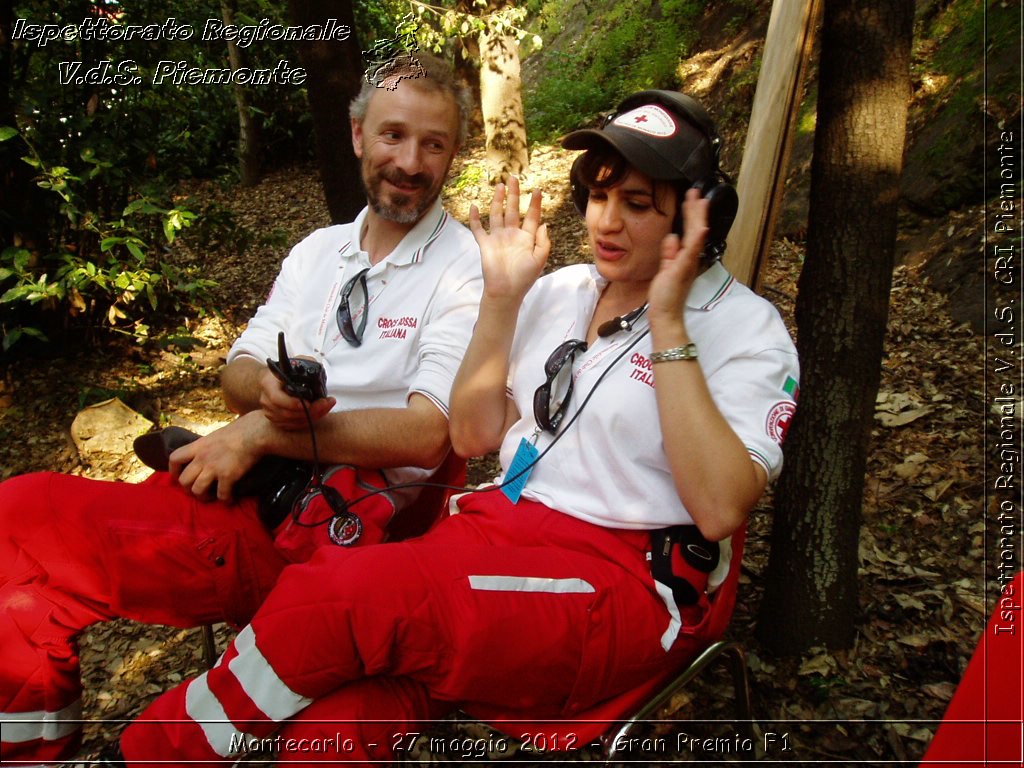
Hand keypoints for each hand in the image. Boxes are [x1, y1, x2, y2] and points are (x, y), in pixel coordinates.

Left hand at [169, 412, 267, 499]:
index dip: (174, 470)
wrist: (255, 432)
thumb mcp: (216, 435)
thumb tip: (211, 453)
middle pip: (184, 480)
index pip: (174, 458)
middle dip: (188, 489)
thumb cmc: (240, 429)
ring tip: (212, 497)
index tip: (179, 476)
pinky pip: (222, 495)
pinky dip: (225, 499)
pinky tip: (230, 499)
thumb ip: (209, 446)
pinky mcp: (228, 476)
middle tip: (198, 490)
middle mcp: (202, 458)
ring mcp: (214, 468)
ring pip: (197, 490)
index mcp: (198, 446)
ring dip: (203, 497)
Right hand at [258, 365, 334, 430]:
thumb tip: (315, 369)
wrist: (272, 382)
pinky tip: (319, 413)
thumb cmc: (286, 371)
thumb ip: (305, 362)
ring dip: (311, 416)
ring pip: (292, 422)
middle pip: (287, 413)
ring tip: (326, 406)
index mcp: (268, 384)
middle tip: (326, 404)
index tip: (308, 403)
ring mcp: (270, 412)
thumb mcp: (295, 361)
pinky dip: (307, 421)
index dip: (293, 403)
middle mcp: (267, 400)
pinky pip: (293, 426)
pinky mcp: (276, 420)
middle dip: (309, 411)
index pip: (277, 398)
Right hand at [468, 176, 549, 302]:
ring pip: (497, 214)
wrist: (505, 291)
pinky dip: (475, 218)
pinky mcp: (485, 244)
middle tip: (513, 178)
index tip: (537, 190)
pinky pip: (478, 228)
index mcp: (526, 238)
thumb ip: (543, 242)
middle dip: (514, 194)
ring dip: (498, 200)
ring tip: (499, 186)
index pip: (532, 216)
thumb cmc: (524, 278)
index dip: (535, 203)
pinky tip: (474, 206)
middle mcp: (512, 235)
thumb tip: (543, 223)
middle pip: (513, 209)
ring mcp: (498, 238)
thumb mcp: (539, 260)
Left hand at [648, 188, 709, 320]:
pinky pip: (692, 251)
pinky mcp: (683, 268)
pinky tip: (701, 227)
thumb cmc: (666, 295)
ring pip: (696, 235)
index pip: (690, 231)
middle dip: (696, 209)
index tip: (691, 199)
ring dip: (698, 217)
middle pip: (695, 229)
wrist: (666, 313)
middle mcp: (690, 258)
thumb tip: (672, 238)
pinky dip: (697, 238)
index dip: (691, 214)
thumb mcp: (666, 268)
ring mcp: (688, 262)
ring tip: (699, 200)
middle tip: (696, 191)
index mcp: (686, 257)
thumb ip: (669, 253)